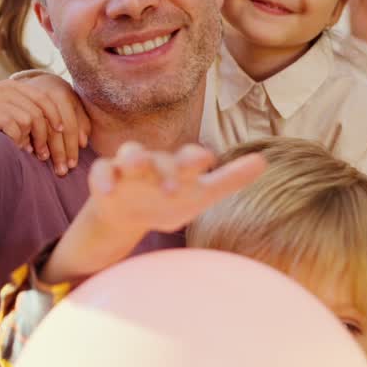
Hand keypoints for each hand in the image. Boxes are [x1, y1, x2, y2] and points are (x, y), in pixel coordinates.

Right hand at [0, 75, 89, 174]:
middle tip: (57, 159)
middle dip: (56, 136)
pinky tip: (17, 150)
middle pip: (47, 108)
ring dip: (38, 140)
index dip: (65, 119)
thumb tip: (46, 135)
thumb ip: (18, 114)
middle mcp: (7, 87)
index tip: (70, 140)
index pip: (51, 97)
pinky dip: (20, 139)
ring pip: (33, 118)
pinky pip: (15, 124)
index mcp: (13, 86)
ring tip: (36, 156)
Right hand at [86, 142, 265, 235]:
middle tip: (172, 187)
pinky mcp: (106, 178)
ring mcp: (129, 168)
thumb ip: (230, 179)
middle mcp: (156, 162)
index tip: (206, 160)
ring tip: (134, 166)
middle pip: (161, 157)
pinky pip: (101, 172)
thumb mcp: (201, 194)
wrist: (130, 212)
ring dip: (133, 159)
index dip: (196, 158)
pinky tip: (106, 190)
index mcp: (179, 165)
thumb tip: (264, 160)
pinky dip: (102, 179)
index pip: (190, 156)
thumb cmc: (170, 198)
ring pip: (130, 154)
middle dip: (166, 169)